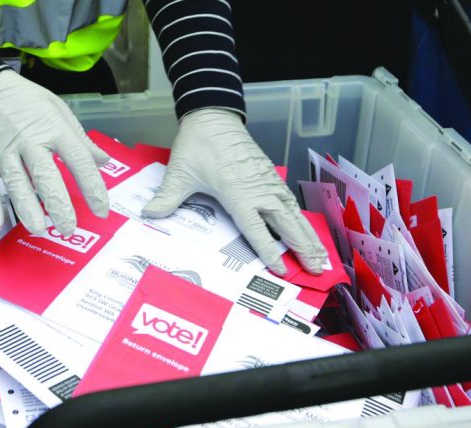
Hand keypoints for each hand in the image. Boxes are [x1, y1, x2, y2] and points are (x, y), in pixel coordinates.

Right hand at [0, 70, 108, 234]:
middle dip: (58, 205)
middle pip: (46, 176)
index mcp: (53, 129)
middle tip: (68, 228)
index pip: (78, 161)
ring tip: (38, 229)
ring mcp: (3, 152)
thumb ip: (81, 140)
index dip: (92, 187)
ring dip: (26, 208)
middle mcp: (29, 141)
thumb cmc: (24, 100)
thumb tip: (103, 161)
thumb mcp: (59, 110)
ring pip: (16, 183)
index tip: (102, 210)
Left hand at [142, 109, 327, 274]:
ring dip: (308, 234)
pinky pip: (289, 200)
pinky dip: (301, 217)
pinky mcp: (269, 174)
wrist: (213, 116)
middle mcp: (257, 190)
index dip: (269, 250)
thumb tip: (148, 215)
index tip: (282, 269)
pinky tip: (307, 228)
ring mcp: (266, 182)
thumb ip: (167, 197)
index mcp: (237, 193)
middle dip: (302, 247)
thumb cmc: (198, 145)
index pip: (257, 228)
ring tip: (322, 255)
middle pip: (285, 224)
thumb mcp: (180, 173)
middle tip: (317, 268)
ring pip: (293, 213)